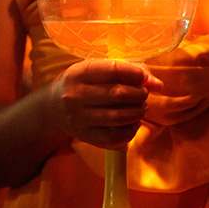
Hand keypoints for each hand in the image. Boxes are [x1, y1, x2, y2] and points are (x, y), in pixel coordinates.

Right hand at [44, 59, 162, 148]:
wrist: (51, 108)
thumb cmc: (78, 83)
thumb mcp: (94, 70)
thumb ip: (125, 71)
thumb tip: (157, 83)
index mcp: (79, 73)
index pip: (113, 71)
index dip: (136, 74)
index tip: (143, 77)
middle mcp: (76, 96)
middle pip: (119, 95)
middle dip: (139, 93)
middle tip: (143, 93)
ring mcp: (80, 119)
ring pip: (119, 117)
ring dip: (138, 111)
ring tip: (140, 107)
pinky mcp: (85, 137)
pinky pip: (115, 138)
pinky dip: (131, 130)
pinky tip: (132, 122)